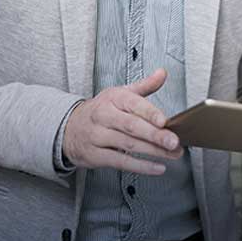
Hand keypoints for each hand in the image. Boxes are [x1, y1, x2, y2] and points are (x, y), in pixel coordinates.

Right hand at [62, 68, 182, 175]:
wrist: (68, 128)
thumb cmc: (100, 111)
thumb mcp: (119, 94)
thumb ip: (144, 86)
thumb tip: (162, 73)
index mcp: (112, 98)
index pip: (132, 104)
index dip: (149, 112)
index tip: (164, 120)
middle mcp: (103, 116)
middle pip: (131, 126)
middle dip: (155, 135)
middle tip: (174, 141)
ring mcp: (97, 136)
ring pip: (128, 145)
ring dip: (153, 151)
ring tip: (172, 154)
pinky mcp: (95, 155)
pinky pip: (121, 162)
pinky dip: (141, 166)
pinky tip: (157, 167)